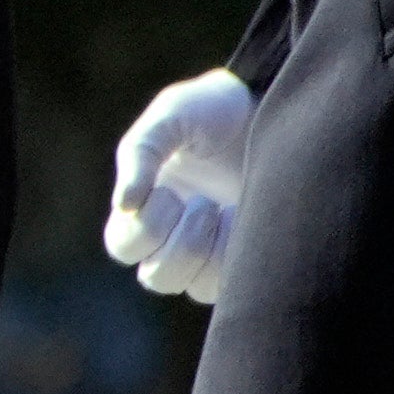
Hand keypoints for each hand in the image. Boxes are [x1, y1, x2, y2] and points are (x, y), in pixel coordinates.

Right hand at [102, 67, 253, 304]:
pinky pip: (232, 284)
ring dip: (209, 254)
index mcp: (144, 204)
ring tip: (226, 212)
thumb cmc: (212, 109)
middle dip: (181, 245)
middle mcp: (172, 234)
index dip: (145, 227)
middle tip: (204, 204)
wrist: (270, 106)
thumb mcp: (170, 116)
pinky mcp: (245, 253)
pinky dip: (234, 258)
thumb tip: (124, 205)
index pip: (123, 246)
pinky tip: (243, 218)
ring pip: (193, 288)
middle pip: (156, 278)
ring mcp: (211, 248)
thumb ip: (140, 154)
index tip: (170, 190)